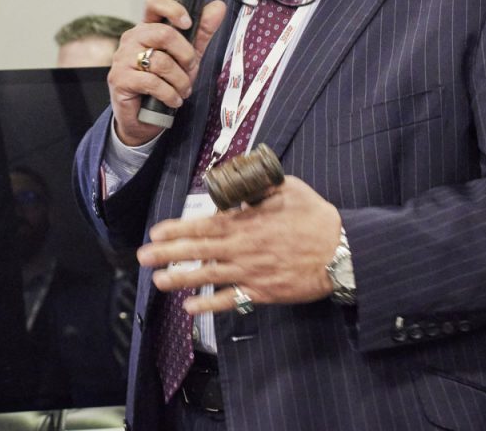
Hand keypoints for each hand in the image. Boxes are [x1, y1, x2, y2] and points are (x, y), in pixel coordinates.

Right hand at [108, 0, 228, 146]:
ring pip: (160, 61)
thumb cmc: (162, 84)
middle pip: (164, 33)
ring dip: (180, 80)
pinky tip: (172, 100)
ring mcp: (122, 59)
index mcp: (147, 29)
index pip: (154, 3)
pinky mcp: (119, 79)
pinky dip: (169, 94)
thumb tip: (218, 6)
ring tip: (181, 90)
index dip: (172, 9)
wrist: (143, 118)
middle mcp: (131, 40)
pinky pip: (152, 82)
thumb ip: (201, 32)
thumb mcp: (187, 57)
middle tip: (189, 68)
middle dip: (185, 55)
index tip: (187, 23)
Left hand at [137, 176, 342, 315]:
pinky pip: (232, 300)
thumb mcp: (288, 188)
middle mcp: (242, 248)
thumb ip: (259, 184)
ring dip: (181, 279)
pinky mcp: (263, 292)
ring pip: (209, 277)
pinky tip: (191, 307)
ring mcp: (251, 272)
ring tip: (158, 282)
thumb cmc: (316, 217)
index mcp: (245, 222)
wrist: (343, 251)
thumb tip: (241, 178)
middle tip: (142, 257)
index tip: (156, 232)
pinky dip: (210, 304)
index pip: (203, 225)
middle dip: (167, 254)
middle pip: (197, 252)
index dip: (177, 230)